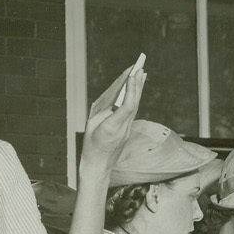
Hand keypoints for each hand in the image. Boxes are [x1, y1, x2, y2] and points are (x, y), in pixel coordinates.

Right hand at [80, 60, 146, 180]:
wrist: (98, 166)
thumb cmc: (91, 145)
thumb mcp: (93, 125)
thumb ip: (105, 112)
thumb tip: (115, 100)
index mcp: (113, 126)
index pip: (128, 105)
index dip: (132, 89)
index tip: (134, 74)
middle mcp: (124, 128)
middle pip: (135, 103)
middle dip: (137, 84)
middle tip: (140, 67)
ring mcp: (127, 130)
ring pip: (135, 106)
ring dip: (138, 89)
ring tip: (141, 73)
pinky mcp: (127, 130)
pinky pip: (132, 111)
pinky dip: (134, 98)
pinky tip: (136, 89)